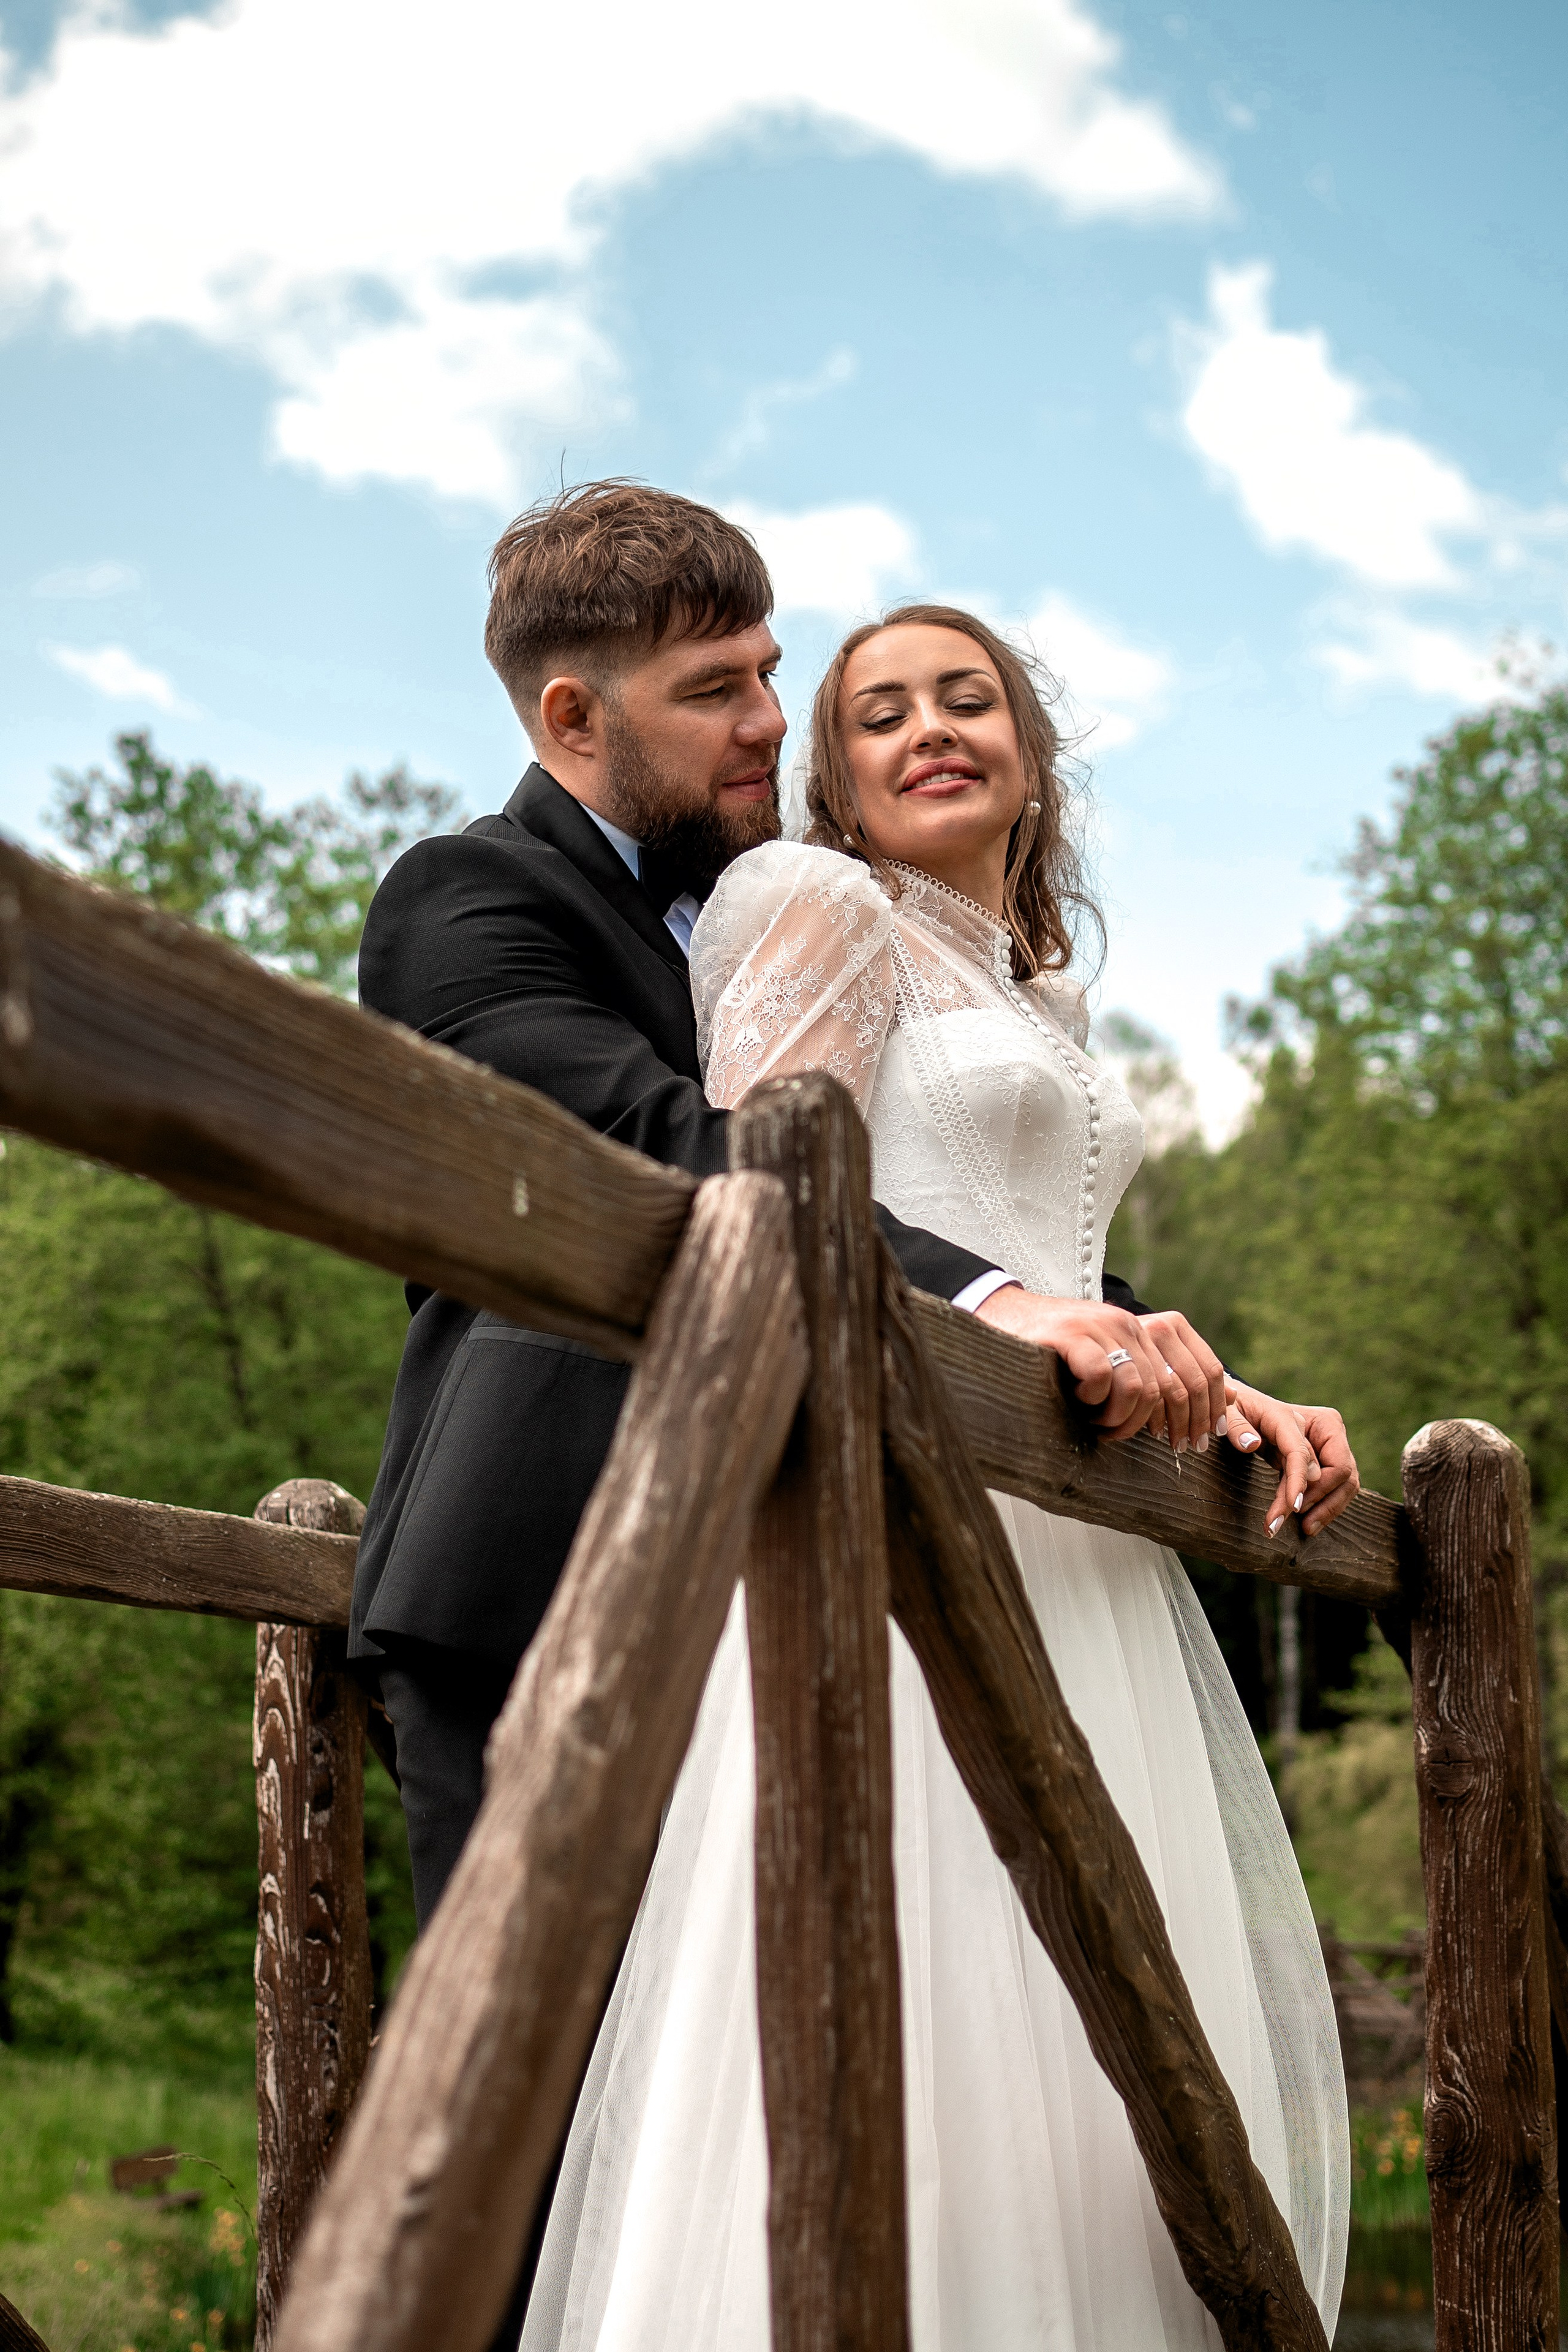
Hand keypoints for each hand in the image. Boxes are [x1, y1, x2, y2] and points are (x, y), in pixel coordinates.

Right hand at [973, 1288, 1224, 1448]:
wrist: (1002, 1315)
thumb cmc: (1052, 1351)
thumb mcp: (1105, 1359)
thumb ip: (1138, 1375)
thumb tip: (1184, 1417)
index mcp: (1142, 1330)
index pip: (1192, 1374)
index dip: (1196, 1416)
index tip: (1184, 1444)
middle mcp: (1127, 1323)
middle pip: (1167, 1389)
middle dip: (1149, 1426)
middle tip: (1118, 1436)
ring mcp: (1100, 1326)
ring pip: (1138, 1387)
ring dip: (1116, 1417)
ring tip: (1093, 1420)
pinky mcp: (1072, 1335)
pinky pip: (1102, 1377)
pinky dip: (1091, 1399)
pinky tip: (1074, 1397)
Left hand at [1223, 1383, 1360, 1538]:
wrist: (1248, 1404)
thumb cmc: (1235, 1407)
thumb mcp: (1227, 1411)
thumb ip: (1235, 1425)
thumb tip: (1251, 1444)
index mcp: (1292, 1416)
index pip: (1304, 1453)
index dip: (1300, 1482)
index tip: (1293, 1508)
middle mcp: (1321, 1427)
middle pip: (1338, 1469)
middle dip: (1319, 1499)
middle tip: (1291, 1523)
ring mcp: (1328, 1443)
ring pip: (1345, 1480)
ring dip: (1328, 1507)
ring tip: (1306, 1529)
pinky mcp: (1327, 1458)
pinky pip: (1336, 1485)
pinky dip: (1326, 1504)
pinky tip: (1309, 1523)